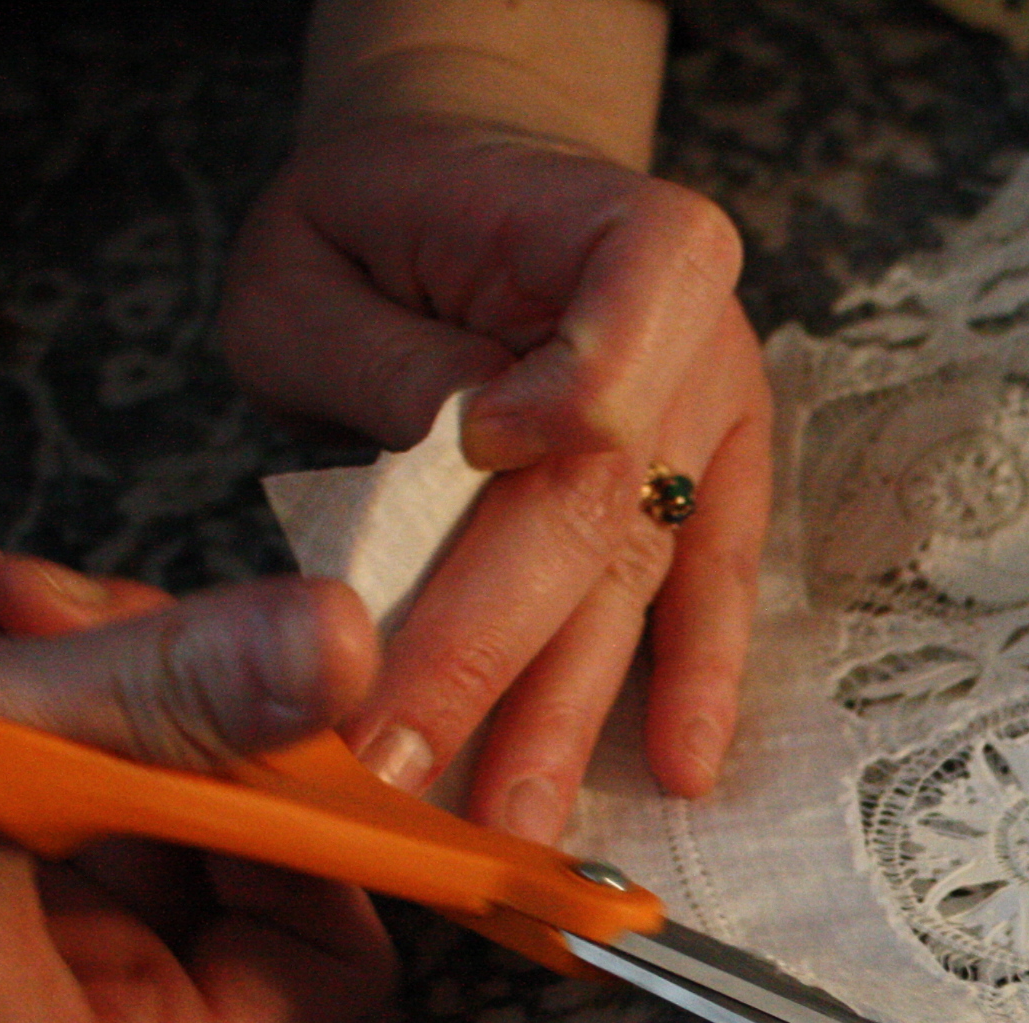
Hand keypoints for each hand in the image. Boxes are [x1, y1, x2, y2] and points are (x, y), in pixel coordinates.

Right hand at [0, 517, 396, 1022]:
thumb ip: (170, 694)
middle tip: (66, 595)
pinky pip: (20, 788)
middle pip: (226, 861)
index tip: (254, 699)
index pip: (326, 972)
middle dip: (171, 703)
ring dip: (69, 662)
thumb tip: (354, 642)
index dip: (315, 829)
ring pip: (121, 795)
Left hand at [221, 1, 772, 843]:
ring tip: (508, 821)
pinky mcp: (711, 493)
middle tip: (402, 756)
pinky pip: (705, 596)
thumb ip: (378, 354)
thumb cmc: (373, 230)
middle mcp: (695, 333)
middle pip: (604, 499)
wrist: (460, 195)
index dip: (571, 395)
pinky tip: (678, 770)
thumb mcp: (315, 257)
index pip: (628, 317)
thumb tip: (460, 450)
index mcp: (619, 233)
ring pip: (637, 578)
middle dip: (495, 641)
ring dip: (568, 707)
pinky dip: (690, 684)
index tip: (486, 446)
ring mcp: (712, 423)